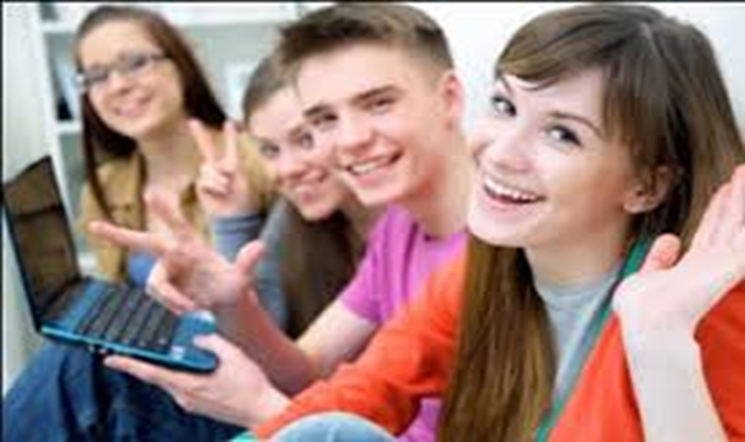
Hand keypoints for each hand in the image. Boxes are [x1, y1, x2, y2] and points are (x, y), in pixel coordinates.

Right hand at [89, 191, 264, 313]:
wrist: (225, 302)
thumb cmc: (234, 285)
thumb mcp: (243, 278)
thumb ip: (248, 263)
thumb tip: (260, 246)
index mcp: (192, 245)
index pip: (176, 225)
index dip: (164, 211)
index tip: (150, 193)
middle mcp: (174, 254)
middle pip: (142, 243)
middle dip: (118, 235)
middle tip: (93, 225)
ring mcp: (165, 269)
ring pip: (155, 284)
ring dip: (172, 298)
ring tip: (195, 309)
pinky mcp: (163, 285)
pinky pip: (159, 297)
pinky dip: (173, 305)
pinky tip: (190, 309)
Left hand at [104, 334, 290, 426]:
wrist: (264, 412)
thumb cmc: (251, 386)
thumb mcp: (233, 355)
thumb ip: (211, 343)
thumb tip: (195, 338)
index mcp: (189, 385)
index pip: (152, 373)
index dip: (129, 365)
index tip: (109, 358)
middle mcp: (185, 398)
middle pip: (160, 376)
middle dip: (148, 361)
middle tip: (132, 349)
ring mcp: (192, 404)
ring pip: (173, 380)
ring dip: (170, 366)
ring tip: (172, 351)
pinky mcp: (200, 406)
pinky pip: (185, 386)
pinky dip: (183, 373)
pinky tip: (194, 364)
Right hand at [192, 119, 259, 216]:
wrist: (235, 218)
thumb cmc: (244, 202)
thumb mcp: (243, 182)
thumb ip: (231, 169)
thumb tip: (220, 167)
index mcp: (232, 166)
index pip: (231, 149)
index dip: (230, 136)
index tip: (229, 123)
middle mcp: (218, 169)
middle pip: (207, 148)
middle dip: (199, 134)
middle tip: (193, 121)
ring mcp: (209, 177)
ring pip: (208, 168)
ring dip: (218, 178)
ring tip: (227, 189)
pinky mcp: (202, 186)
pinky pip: (204, 180)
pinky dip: (213, 185)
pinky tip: (220, 192)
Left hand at [614, 165, 744, 337]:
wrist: (648, 321)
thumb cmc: (642, 311)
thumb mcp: (646, 277)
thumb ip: (659, 259)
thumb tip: (669, 239)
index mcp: (692, 266)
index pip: (709, 231)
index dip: (718, 209)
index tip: (724, 189)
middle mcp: (710, 263)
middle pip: (729, 222)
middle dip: (737, 197)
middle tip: (742, 171)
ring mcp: (722, 263)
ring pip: (739, 224)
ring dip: (742, 199)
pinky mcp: (731, 264)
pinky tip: (744, 210)